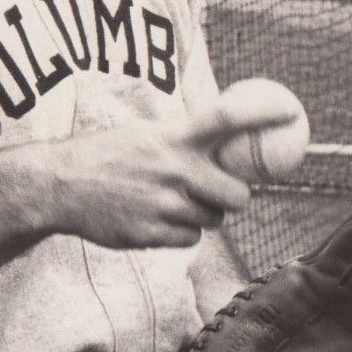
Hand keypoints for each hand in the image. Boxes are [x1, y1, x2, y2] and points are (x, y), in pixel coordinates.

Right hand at [41, 91, 302, 251]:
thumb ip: (185, 136)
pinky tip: (158, 218)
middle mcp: (173, 168)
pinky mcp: (149, 234)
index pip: (227, 119)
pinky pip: (188, 238)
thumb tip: (228, 130)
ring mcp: (162, 203)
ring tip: (175, 201)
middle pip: (236, 194)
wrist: (59, 185)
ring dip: (204, 214)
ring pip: (212, 220)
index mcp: (173, 136)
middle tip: (223, 193)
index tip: (291, 113)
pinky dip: (181, 232)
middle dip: (235, 198)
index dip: (263, 116)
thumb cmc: (109, 154)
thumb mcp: (147, 132)